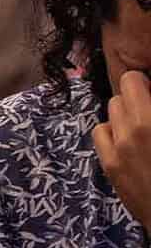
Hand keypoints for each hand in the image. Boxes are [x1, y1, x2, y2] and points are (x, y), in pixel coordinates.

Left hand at [93, 70, 150, 228]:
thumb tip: (146, 94)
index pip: (131, 80)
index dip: (144, 84)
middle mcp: (133, 133)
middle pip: (119, 96)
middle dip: (135, 99)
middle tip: (150, 111)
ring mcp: (118, 151)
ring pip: (109, 114)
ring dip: (124, 116)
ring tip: (143, 128)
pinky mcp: (110, 167)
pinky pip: (101, 134)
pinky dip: (113, 133)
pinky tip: (129, 142)